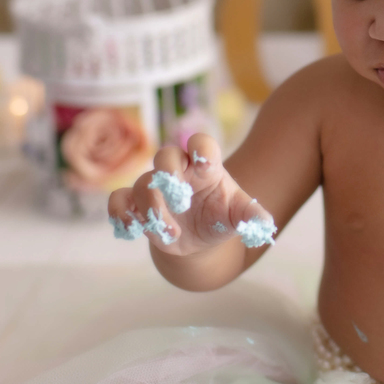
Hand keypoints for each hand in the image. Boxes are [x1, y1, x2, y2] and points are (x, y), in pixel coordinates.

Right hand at [107, 132, 276, 255]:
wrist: (200, 240)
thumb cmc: (221, 218)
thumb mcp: (239, 217)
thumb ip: (252, 217)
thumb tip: (265, 225)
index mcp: (206, 167)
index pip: (202, 144)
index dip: (201, 148)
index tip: (204, 165)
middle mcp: (179, 171)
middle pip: (166, 155)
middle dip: (169, 174)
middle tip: (181, 201)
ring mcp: (155, 186)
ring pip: (143, 183)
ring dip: (154, 210)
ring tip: (171, 234)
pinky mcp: (136, 204)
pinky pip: (119, 199)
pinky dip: (121, 213)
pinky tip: (133, 230)